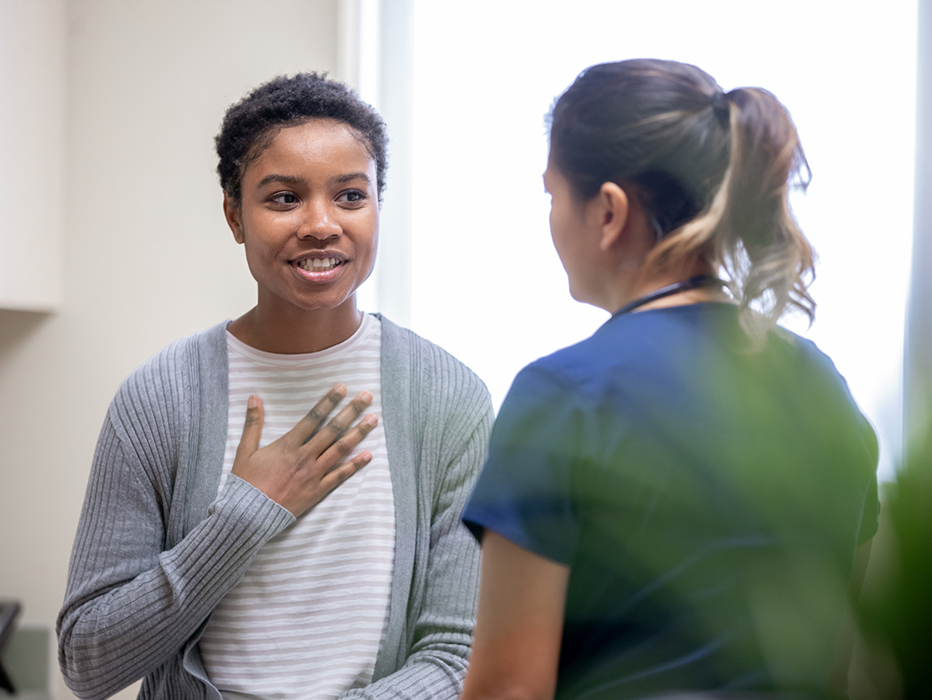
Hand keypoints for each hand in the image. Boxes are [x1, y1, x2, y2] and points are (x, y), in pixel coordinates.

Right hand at [231, 385, 377, 516]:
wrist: (248, 516)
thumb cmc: (246, 483)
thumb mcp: (245, 450)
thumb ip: (253, 423)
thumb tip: (254, 397)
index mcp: (288, 445)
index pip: (313, 417)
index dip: (329, 401)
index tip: (342, 387)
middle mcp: (305, 457)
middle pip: (333, 429)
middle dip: (351, 411)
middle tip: (366, 397)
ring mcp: (313, 474)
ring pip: (341, 449)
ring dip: (358, 433)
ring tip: (373, 420)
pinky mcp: (318, 491)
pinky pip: (340, 476)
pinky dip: (355, 465)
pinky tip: (368, 455)